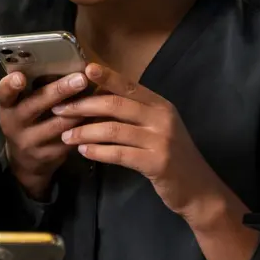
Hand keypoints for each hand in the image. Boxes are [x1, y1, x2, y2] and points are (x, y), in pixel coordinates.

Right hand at [0, 72, 88, 199]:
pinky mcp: (49, 155)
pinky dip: (85, 125)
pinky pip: (71, 138)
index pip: (3, 94)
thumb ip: (34, 89)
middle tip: (80, 78)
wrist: (26, 162)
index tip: (20, 77)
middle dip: (59, 90)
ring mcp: (31, 142)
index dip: (10, 85)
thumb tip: (64, 62)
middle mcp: (14, 124)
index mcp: (7, 107)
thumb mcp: (22, 106)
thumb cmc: (28, 122)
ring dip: (79, 108)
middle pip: (35, 105)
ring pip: (58, 123)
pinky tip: (99, 115)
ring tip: (97, 94)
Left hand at [54, 63, 229, 219]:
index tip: (84, 70)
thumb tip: (98, 100)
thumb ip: (136, 114)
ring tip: (66, 136)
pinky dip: (98, 151)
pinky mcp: (157, 162)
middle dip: (84, 106)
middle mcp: (162, 118)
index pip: (129, 85)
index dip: (106, 77)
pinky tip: (84, 152)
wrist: (198, 189)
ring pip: (114, 130)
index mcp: (161, 105)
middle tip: (60, 110)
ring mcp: (161, 140)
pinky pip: (119, 153)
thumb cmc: (173, 157)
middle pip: (116, 105)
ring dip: (85, 132)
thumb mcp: (158, 129)